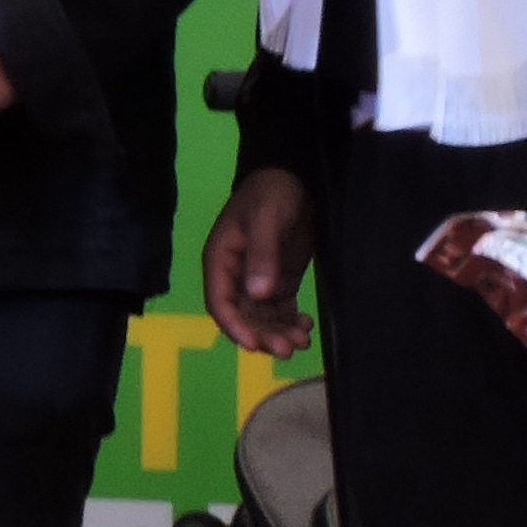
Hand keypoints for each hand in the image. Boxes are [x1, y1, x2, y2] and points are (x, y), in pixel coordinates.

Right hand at [205, 168, 318, 359]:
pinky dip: (290, 322)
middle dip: (263, 335)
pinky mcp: (278, 280)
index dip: (235, 325)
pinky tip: (306, 326)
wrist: (295, 177)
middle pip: (242, 316)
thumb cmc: (272, 193)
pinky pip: (279, 310)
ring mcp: (257, 279)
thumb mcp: (266, 219)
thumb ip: (262, 254)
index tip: (254, 344)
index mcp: (221, 259)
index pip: (220, 301)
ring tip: (302, 341)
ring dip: (278, 332)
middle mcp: (235, 275)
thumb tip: (257, 294)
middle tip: (288, 348)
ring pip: (261, 318)